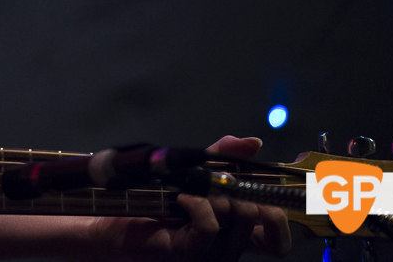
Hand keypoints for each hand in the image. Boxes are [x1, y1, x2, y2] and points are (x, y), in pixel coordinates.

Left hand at [89, 136, 291, 260]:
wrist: (109, 218)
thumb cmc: (150, 199)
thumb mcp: (191, 173)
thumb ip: (222, 159)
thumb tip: (253, 142)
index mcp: (233, 234)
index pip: (277, 240)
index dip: (284, 220)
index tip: (275, 191)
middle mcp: (227, 249)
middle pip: (262, 221)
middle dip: (247, 193)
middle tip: (224, 184)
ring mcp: (209, 255)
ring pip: (236, 219)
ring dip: (216, 195)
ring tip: (190, 189)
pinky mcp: (188, 254)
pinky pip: (209, 226)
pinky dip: (199, 204)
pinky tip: (181, 198)